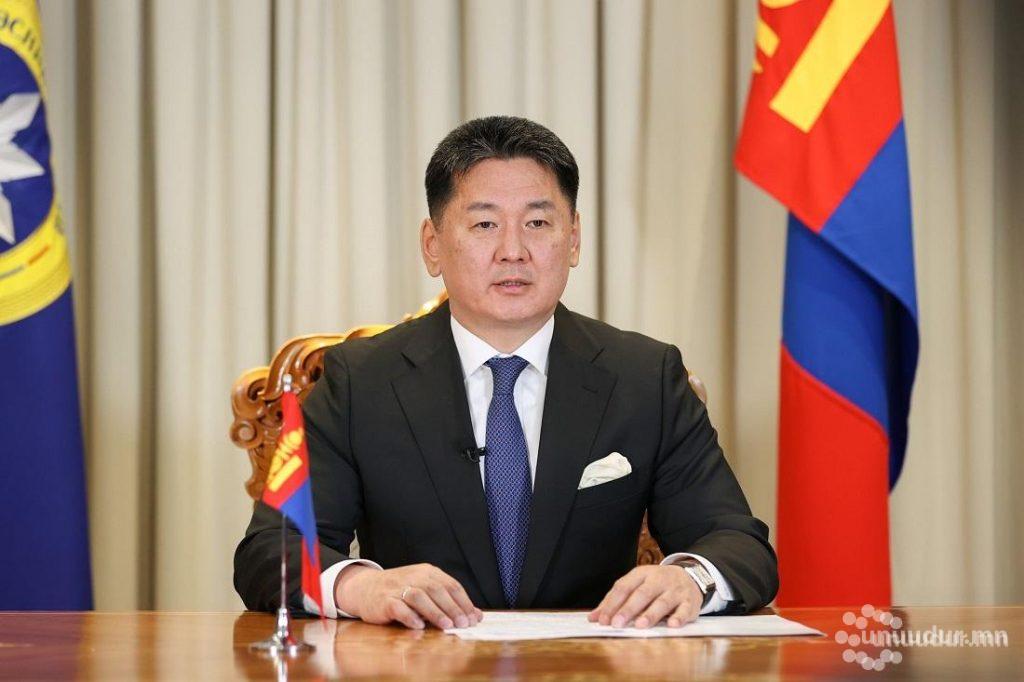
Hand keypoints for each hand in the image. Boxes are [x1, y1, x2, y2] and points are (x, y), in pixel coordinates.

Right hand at [335, 563, 482, 629]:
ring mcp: (398, 587)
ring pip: (419, 597)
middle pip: (437, 590)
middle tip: (463, 624)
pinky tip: (419, 625)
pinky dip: (410, 616)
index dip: (464, 602)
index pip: (451, 585)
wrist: (366, 588)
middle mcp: (414, 576)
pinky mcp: (384, 600)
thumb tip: (477, 615)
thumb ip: (449, 602)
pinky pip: (398, 607)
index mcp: (427, 572)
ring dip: (435, 612)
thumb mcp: (426, 590)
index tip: (473, 618)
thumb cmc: (401, 592)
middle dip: (452, 608)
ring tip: (447, 626)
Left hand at [588, 564, 702, 628]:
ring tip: (640, 625)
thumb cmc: (657, 585)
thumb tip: (594, 618)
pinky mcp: (689, 601)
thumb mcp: (637, 586)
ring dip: (651, 614)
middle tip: (616, 624)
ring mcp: (675, 590)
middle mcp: (658, 579)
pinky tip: (672, 625)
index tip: (602, 620)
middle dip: (628, 609)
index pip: (623, 587)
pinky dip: (679, 617)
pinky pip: (684, 609)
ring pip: (662, 601)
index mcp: (642, 574)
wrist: (690, 576)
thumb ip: (616, 601)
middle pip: (641, 594)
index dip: (612, 604)